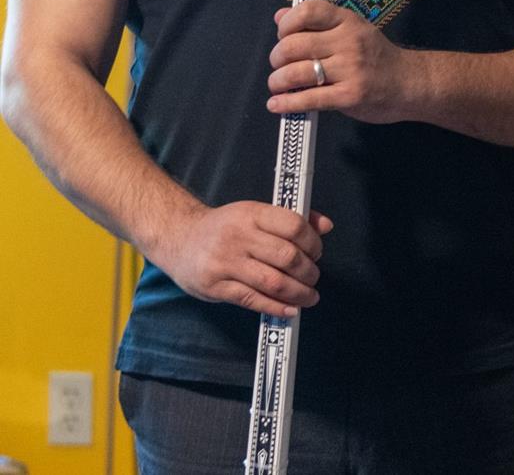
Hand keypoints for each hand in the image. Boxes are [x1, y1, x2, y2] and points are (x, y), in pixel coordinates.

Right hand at [148, 201, 332, 317]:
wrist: (179, 238)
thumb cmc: (225, 228)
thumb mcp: (254, 214)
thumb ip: (291, 219)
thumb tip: (326, 226)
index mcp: (251, 213)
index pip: (293, 226)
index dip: (313, 243)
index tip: (316, 253)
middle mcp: (238, 236)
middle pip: (287, 257)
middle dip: (308, 272)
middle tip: (313, 277)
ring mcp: (224, 262)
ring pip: (273, 282)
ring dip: (298, 293)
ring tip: (309, 296)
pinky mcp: (215, 286)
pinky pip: (253, 300)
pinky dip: (276, 307)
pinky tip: (290, 310)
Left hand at [267, 0, 410, 122]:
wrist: (410, 84)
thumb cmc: (377, 58)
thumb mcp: (353, 32)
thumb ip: (318, 24)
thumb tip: (280, 16)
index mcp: (348, 22)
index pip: (309, 11)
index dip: (287, 23)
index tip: (283, 35)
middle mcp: (349, 42)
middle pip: (294, 45)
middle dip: (277, 58)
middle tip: (278, 65)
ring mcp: (350, 69)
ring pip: (296, 73)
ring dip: (278, 81)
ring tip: (278, 85)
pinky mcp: (350, 96)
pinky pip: (309, 99)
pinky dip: (287, 103)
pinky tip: (277, 104)